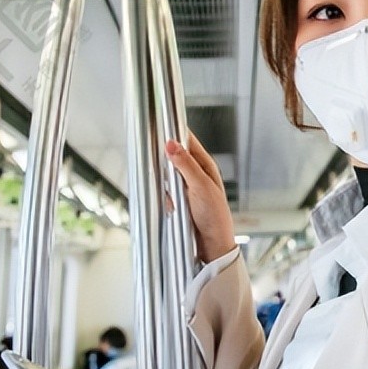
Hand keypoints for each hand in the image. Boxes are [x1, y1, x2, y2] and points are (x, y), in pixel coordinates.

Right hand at [166, 132, 236, 263]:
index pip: (188, 141)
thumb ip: (185, 165)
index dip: (175, 132)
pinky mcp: (179, 200)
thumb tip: (172, 144)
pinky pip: (165, 190)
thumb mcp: (200, 187)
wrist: (212, 245)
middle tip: (152, 150)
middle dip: (164, 155)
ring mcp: (187, 187)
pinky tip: (166, 199)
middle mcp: (196, 174)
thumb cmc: (215, 216)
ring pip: (168, 173)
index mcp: (206, 166)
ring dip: (163, 176)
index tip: (160, 123)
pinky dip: (163, 192)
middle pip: (175, 155)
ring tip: (163, 179)